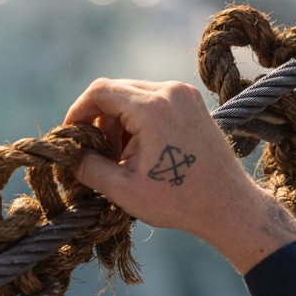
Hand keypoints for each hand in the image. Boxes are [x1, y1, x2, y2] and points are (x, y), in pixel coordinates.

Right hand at [64, 79, 295, 272]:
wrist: (228, 206)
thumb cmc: (179, 201)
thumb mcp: (124, 190)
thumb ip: (89, 168)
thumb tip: (68, 155)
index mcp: (153, 108)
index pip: (99, 92)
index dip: (77, 112)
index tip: (71, 137)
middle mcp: (170, 91)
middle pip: (116, 90)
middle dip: (98, 120)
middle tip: (97, 154)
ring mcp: (184, 94)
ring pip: (134, 95)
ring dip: (118, 121)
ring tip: (121, 157)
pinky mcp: (192, 102)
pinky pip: (153, 101)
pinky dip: (138, 120)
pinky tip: (141, 151)